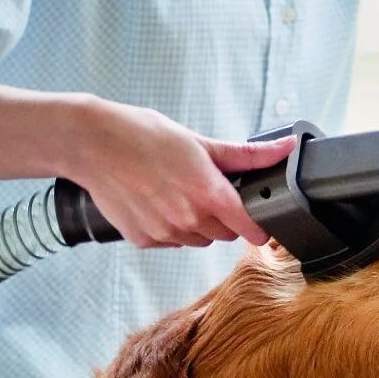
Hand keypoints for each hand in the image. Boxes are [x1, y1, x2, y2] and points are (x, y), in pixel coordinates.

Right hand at [69, 102, 299, 249]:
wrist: (93, 144)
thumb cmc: (143, 135)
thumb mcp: (200, 141)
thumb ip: (247, 154)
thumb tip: (285, 149)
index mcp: (209, 194)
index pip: (251, 229)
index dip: (257, 224)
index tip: (255, 217)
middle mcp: (189, 220)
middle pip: (224, 234)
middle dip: (223, 217)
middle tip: (204, 188)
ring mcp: (165, 233)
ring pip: (197, 239)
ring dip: (195, 223)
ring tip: (175, 191)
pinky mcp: (143, 240)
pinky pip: (169, 241)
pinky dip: (168, 227)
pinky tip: (155, 201)